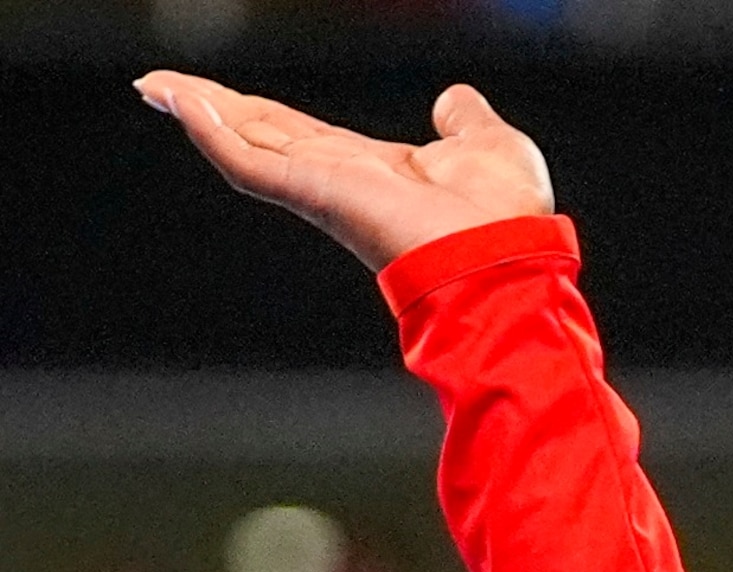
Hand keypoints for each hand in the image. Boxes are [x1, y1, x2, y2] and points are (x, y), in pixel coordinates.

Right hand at [135, 73, 551, 272]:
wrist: (507, 255)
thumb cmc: (508, 218)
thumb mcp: (487, 143)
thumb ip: (463, 120)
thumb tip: (452, 101)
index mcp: (375, 175)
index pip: (304, 138)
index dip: (263, 115)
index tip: (224, 99)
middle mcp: (342, 184)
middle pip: (263, 135)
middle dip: (213, 108)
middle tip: (159, 86)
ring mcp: (325, 191)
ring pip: (247, 144)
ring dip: (199, 111)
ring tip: (154, 86)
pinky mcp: (316, 194)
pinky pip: (252, 161)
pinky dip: (214, 132)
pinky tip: (180, 101)